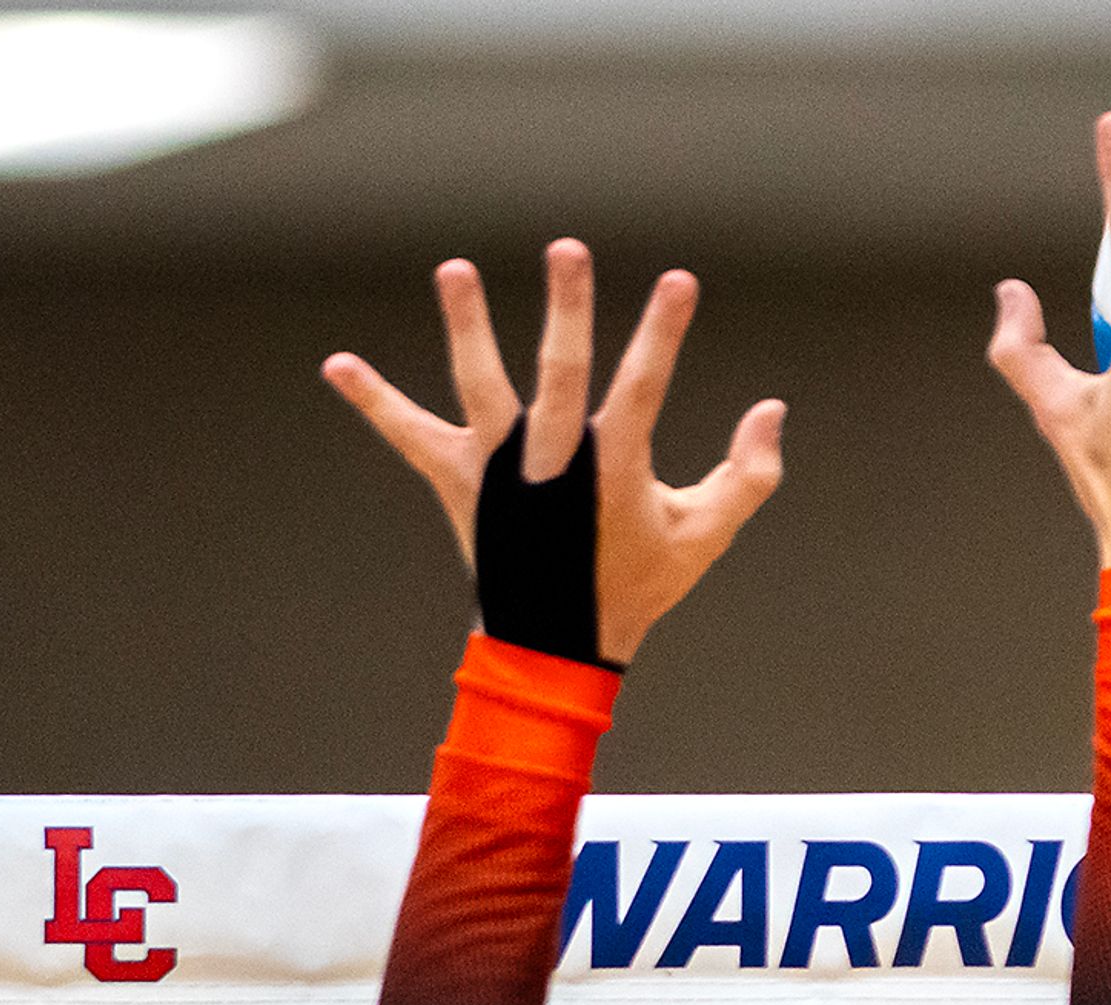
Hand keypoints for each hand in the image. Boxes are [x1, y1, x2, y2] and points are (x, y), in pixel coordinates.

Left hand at [324, 242, 787, 664]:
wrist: (556, 648)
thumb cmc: (632, 586)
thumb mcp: (704, 537)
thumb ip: (747, 476)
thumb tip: (773, 409)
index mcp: (612, 468)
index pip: (644, 386)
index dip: (663, 333)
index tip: (678, 280)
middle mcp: (550, 461)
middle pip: (560, 373)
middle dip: (566, 310)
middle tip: (567, 251)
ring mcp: (499, 470)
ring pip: (480, 388)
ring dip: (466, 327)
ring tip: (453, 269)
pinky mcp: (459, 484)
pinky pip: (410, 436)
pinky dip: (375, 401)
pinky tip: (337, 364)